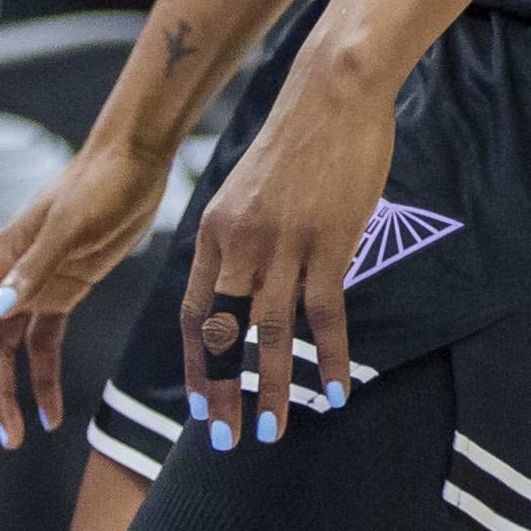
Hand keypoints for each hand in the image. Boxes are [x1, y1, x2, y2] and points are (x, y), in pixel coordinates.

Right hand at [0, 132, 175, 447]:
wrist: (134, 163)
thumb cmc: (99, 186)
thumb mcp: (70, 228)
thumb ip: (34, 270)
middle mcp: (4, 279)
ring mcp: (31, 288)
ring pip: (0, 351)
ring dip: (3, 394)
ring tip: (13, 440)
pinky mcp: (62, 292)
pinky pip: (42, 345)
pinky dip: (44, 379)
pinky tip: (54, 415)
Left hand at [177, 59, 393, 447]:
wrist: (331, 92)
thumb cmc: (297, 139)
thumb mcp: (247, 190)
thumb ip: (241, 237)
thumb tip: (243, 280)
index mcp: (213, 232)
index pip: (193, 312)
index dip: (195, 363)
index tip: (200, 403)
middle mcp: (239, 244)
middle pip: (222, 332)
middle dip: (223, 391)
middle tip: (227, 438)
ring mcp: (284, 243)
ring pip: (269, 331)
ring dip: (271, 386)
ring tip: (275, 428)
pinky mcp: (328, 240)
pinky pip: (324, 312)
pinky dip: (330, 355)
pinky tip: (338, 386)